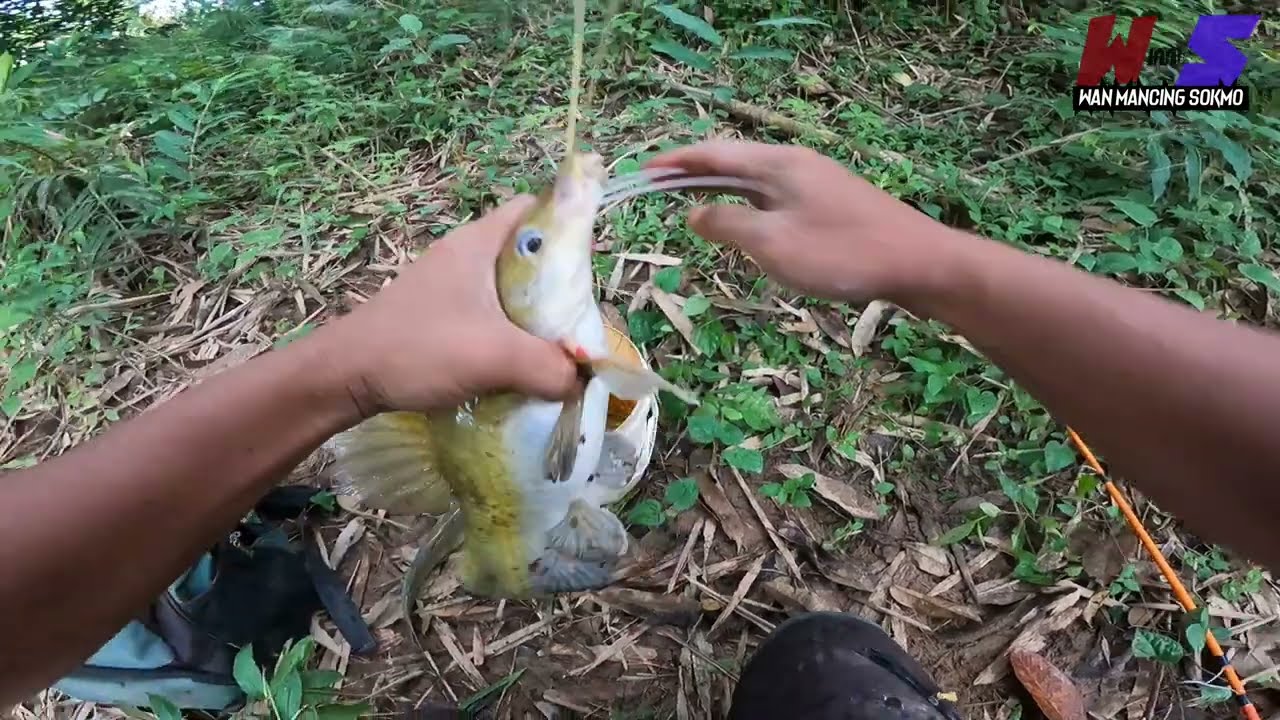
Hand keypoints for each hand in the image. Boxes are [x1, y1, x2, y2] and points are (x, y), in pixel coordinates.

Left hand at [322, 196, 577, 415]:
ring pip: (510, 292)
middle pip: (529, 256)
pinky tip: (518, 366)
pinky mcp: (439, 317)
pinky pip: (490, 318)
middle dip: (559, 286)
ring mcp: (449, 287)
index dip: (569, 225)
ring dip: (534, 318)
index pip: (535, 208)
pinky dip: (510, 337)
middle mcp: (465, 256)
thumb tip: (581, 380)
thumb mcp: (495, 356)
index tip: (591, 263)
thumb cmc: (418, 347)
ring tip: (556, 348)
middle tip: (579, 318)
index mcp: (479, 243)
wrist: (345, 376)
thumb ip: (549, 366)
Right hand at [646, 141, 954, 302]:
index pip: (714, 153)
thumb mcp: (772, 243)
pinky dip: (749, 207)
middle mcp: (796, 164)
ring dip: (721, 193)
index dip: (675, 163)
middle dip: (693, 175)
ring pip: (756, 182)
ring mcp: (818, 183)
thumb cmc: (842, 253)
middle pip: (734, 162)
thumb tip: (694, 213)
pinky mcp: (833, 205)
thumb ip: (727, 225)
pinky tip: (747, 229)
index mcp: (778, 164)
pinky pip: (777, 198)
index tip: (642, 174)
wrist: (919, 264)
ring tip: (692, 209)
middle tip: (659, 191)